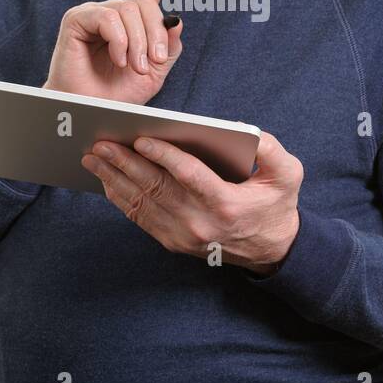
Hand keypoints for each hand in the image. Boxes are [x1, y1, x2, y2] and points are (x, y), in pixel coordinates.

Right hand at [43, 0, 184, 104]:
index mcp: (133, 20)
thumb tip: (176, 20)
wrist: (92, 109)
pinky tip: (118, 59)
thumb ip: (168, 47)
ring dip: (138, 43)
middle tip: (152, 62)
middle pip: (145, 3)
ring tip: (134, 66)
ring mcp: (95, 12)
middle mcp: (115, 12)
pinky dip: (119, 41)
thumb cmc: (119, 92)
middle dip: (154, 34)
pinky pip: (108, 18)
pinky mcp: (77, 18)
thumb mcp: (155, 72)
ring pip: (128, 10)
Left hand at [80, 129, 302, 273]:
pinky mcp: (173, 242)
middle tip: (101, 143)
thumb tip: (250, 132)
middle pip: (156, 188)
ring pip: (141, 203)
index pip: (190, 177)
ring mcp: (183, 236)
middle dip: (124, 163)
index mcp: (226, 204)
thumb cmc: (276, 205)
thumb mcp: (288, 175)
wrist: (271, 250)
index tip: (142, 139)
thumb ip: (273, 151)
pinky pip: (140, 218)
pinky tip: (107, 180)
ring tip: (93, 158)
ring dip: (114, 179)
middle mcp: (200, 223)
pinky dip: (120, 198)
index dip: (165, 156)